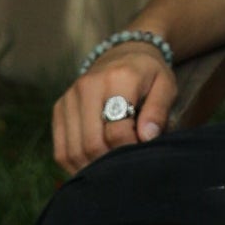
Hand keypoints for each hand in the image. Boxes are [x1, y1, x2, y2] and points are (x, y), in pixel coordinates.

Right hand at [51, 42, 173, 173]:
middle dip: (110, 163)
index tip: (141, 155)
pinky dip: (75, 165)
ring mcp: (69, 98)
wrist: (124, 54)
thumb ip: (158, 111)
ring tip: (111, 170)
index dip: (130, 150)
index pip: (117, 130)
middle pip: (91, 143)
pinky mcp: (59, 109)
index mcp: (118, 78)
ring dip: (91, 168)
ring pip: (73, 150)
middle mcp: (88, 86)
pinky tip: (93, 168)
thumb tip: (147, 138)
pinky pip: (60, 149)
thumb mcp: (165, 86)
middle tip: (126, 167)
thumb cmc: (149, 75)